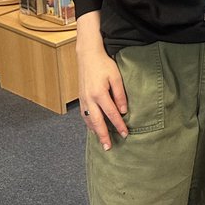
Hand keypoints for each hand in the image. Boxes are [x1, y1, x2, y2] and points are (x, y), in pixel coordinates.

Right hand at [76, 14, 127, 149]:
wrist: (87, 56)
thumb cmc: (104, 65)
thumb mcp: (116, 77)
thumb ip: (120, 94)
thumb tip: (124, 110)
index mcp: (99, 94)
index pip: (112, 114)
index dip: (118, 125)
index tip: (124, 134)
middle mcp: (89, 99)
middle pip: (97, 122)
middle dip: (103, 136)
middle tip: (108, 147)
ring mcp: (83, 99)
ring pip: (89, 120)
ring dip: (95, 132)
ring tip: (101, 142)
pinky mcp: (80, 98)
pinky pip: (84, 115)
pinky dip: (89, 123)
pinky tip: (93, 128)